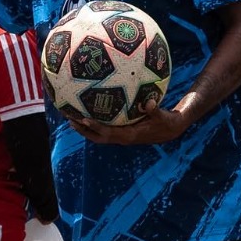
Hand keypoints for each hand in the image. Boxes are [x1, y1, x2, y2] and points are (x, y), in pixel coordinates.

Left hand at [69, 97, 189, 144]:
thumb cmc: (166, 122)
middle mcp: (123, 137)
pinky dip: (94, 124)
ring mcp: (121, 136)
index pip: (108, 133)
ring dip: (85, 128)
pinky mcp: (122, 132)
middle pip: (98, 137)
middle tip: (69, 119)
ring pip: (99, 135)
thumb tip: (149, 103)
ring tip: (71, 117)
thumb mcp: (162, 115)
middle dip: (83, 130)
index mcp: (129, 135)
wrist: (171, 130)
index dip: (95, 127)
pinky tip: (87, 112)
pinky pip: (104, 129)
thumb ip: (155, 110)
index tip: (83, 119)